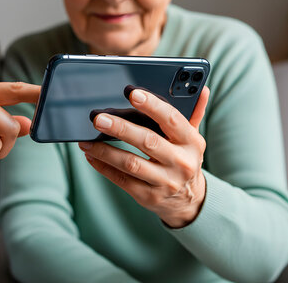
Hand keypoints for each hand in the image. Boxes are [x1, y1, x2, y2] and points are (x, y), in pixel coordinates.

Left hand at [79, 86, 209, 227]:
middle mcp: (181, 162)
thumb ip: (194, 112)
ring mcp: (165, 182)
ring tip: (86, 140)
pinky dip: (104, 167)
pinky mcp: (148, 196)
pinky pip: (122, 180)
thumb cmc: (184, 158)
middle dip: (121, 128)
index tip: (132, 93)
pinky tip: (91, 155)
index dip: (152, 105)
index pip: (171, 119)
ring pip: (131, 163)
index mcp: (192, 142)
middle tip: (98, 118)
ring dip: (105, 151)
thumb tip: (202, 87)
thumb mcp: (192, 137)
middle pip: (147, 141)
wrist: (189, 200)